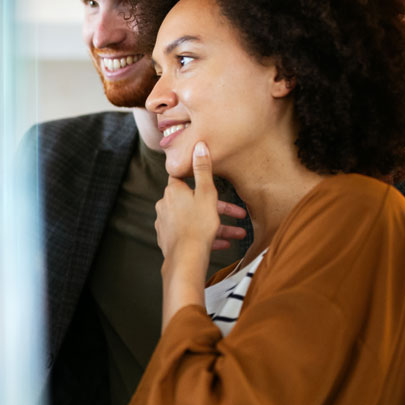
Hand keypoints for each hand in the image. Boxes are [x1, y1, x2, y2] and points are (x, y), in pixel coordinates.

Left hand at [155, 140, 220, 328]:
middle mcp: (165, 205)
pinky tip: (222, 244)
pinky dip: (206, 237)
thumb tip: (198, 145)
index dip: (198, 178)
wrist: (186, 258)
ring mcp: (166, 224)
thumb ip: (203, 169)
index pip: (183, 178)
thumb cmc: (198, 225)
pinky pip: (190, 234)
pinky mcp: (168, 240)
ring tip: (237, 234)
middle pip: (194, 202)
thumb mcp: (207, 193)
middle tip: (239, 214)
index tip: (209, 181)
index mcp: (173, 191)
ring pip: (196, 220)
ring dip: (217, 226)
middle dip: (219, 209)